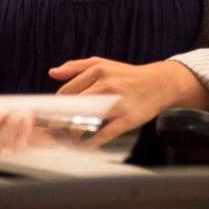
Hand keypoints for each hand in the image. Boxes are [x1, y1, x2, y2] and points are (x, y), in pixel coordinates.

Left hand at [48, 57, 208, 146]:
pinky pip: (104, 134)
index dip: (55, 107)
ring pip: (86, 121)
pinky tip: (84, 145)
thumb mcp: (102, 63)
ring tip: (66, 140)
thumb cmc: (126, 75)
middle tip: (52, 133)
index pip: (67, 91)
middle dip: (59, 122)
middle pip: (73, 106)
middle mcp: (106, 85)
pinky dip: (91, 142)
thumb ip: (76, 66)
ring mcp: (117, 103)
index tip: (50, 117)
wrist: (158, 83)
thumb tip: (52, 72)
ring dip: (72, 134)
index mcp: (97, 70)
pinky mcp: (127, 119)